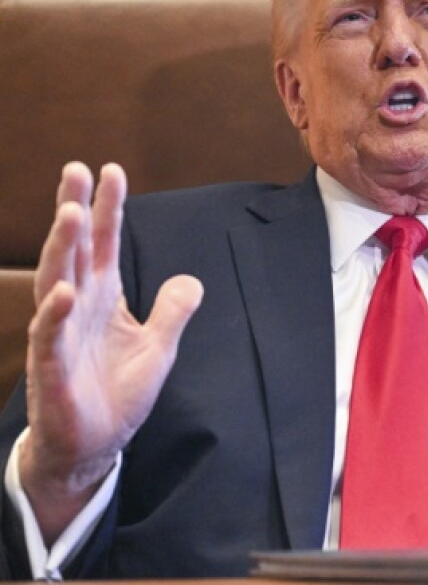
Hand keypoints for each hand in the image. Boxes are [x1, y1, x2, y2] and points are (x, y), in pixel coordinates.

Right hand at [19, 163, 201, 542]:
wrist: (94, 445)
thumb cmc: (118, 394)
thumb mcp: (159, 347)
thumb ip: (172, 311)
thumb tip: (190, 279)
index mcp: (102, 298)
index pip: (105, 244)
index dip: (110, 208)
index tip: (113, 170)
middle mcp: (76, 306)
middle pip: (74, 250)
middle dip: (75, 209)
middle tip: (76, 169)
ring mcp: (59, 333)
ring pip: (56, 280)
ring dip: (63, 247)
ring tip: (72, 213)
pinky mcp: (51, 366)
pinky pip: (49, 335)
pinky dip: (55, 312)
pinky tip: (64, 290)